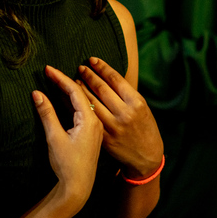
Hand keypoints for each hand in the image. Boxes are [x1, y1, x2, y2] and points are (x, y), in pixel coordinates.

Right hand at [32, 68, 103, 208]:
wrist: (78, 187)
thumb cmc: (67, 164)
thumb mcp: (54, 137)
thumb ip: (47, 113)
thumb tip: (37, 93)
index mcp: (89, 120)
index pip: (75, 91)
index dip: (60, 78)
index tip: (47, 69)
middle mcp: (95, 121)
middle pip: (81, 94)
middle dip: (65, 80)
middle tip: (50, 71)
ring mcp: (95, 127)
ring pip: (83, 102)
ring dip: (69, 90)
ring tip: (56, 79)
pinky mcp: (91, 133)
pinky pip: (84, 110)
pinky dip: (72, 102)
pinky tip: (64, 98)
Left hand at [74, 57, 163, 178]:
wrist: (146, 157)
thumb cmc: (145, 129)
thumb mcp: (143, 109)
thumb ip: (127, 94)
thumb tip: (107, 76)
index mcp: (137, 103)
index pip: (116, 79)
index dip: (102, 67)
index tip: (92, 59)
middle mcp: (125, 113)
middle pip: (101, 89)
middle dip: (88, 76)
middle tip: (79, 67)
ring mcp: (113, 126)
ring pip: (91, 103)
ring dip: (79, 89)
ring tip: (73, 80)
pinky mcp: (104, 137)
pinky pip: (87, 118)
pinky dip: (77, 107)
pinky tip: (70, 100)